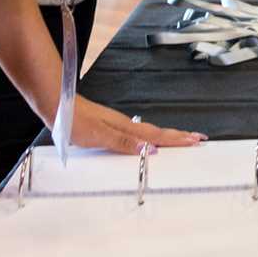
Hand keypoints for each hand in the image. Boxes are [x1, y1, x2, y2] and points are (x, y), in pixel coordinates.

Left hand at [69, 96, 206, 153]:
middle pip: (158, 132)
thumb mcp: (99, 135)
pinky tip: (150, 139)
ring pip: (150, 132)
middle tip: (198, 139)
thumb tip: (150, 149)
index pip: (157, 136)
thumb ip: (123, 143)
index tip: (196, 141)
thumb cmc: (76, 122)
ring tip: (181, 139)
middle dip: (179, 136)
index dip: (177, 139)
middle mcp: (126, 125)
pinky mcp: (112, 126)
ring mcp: (120, 124)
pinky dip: (151, 136)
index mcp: (127, 128)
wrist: (59, 107)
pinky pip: (139, 132)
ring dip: (167, 136)